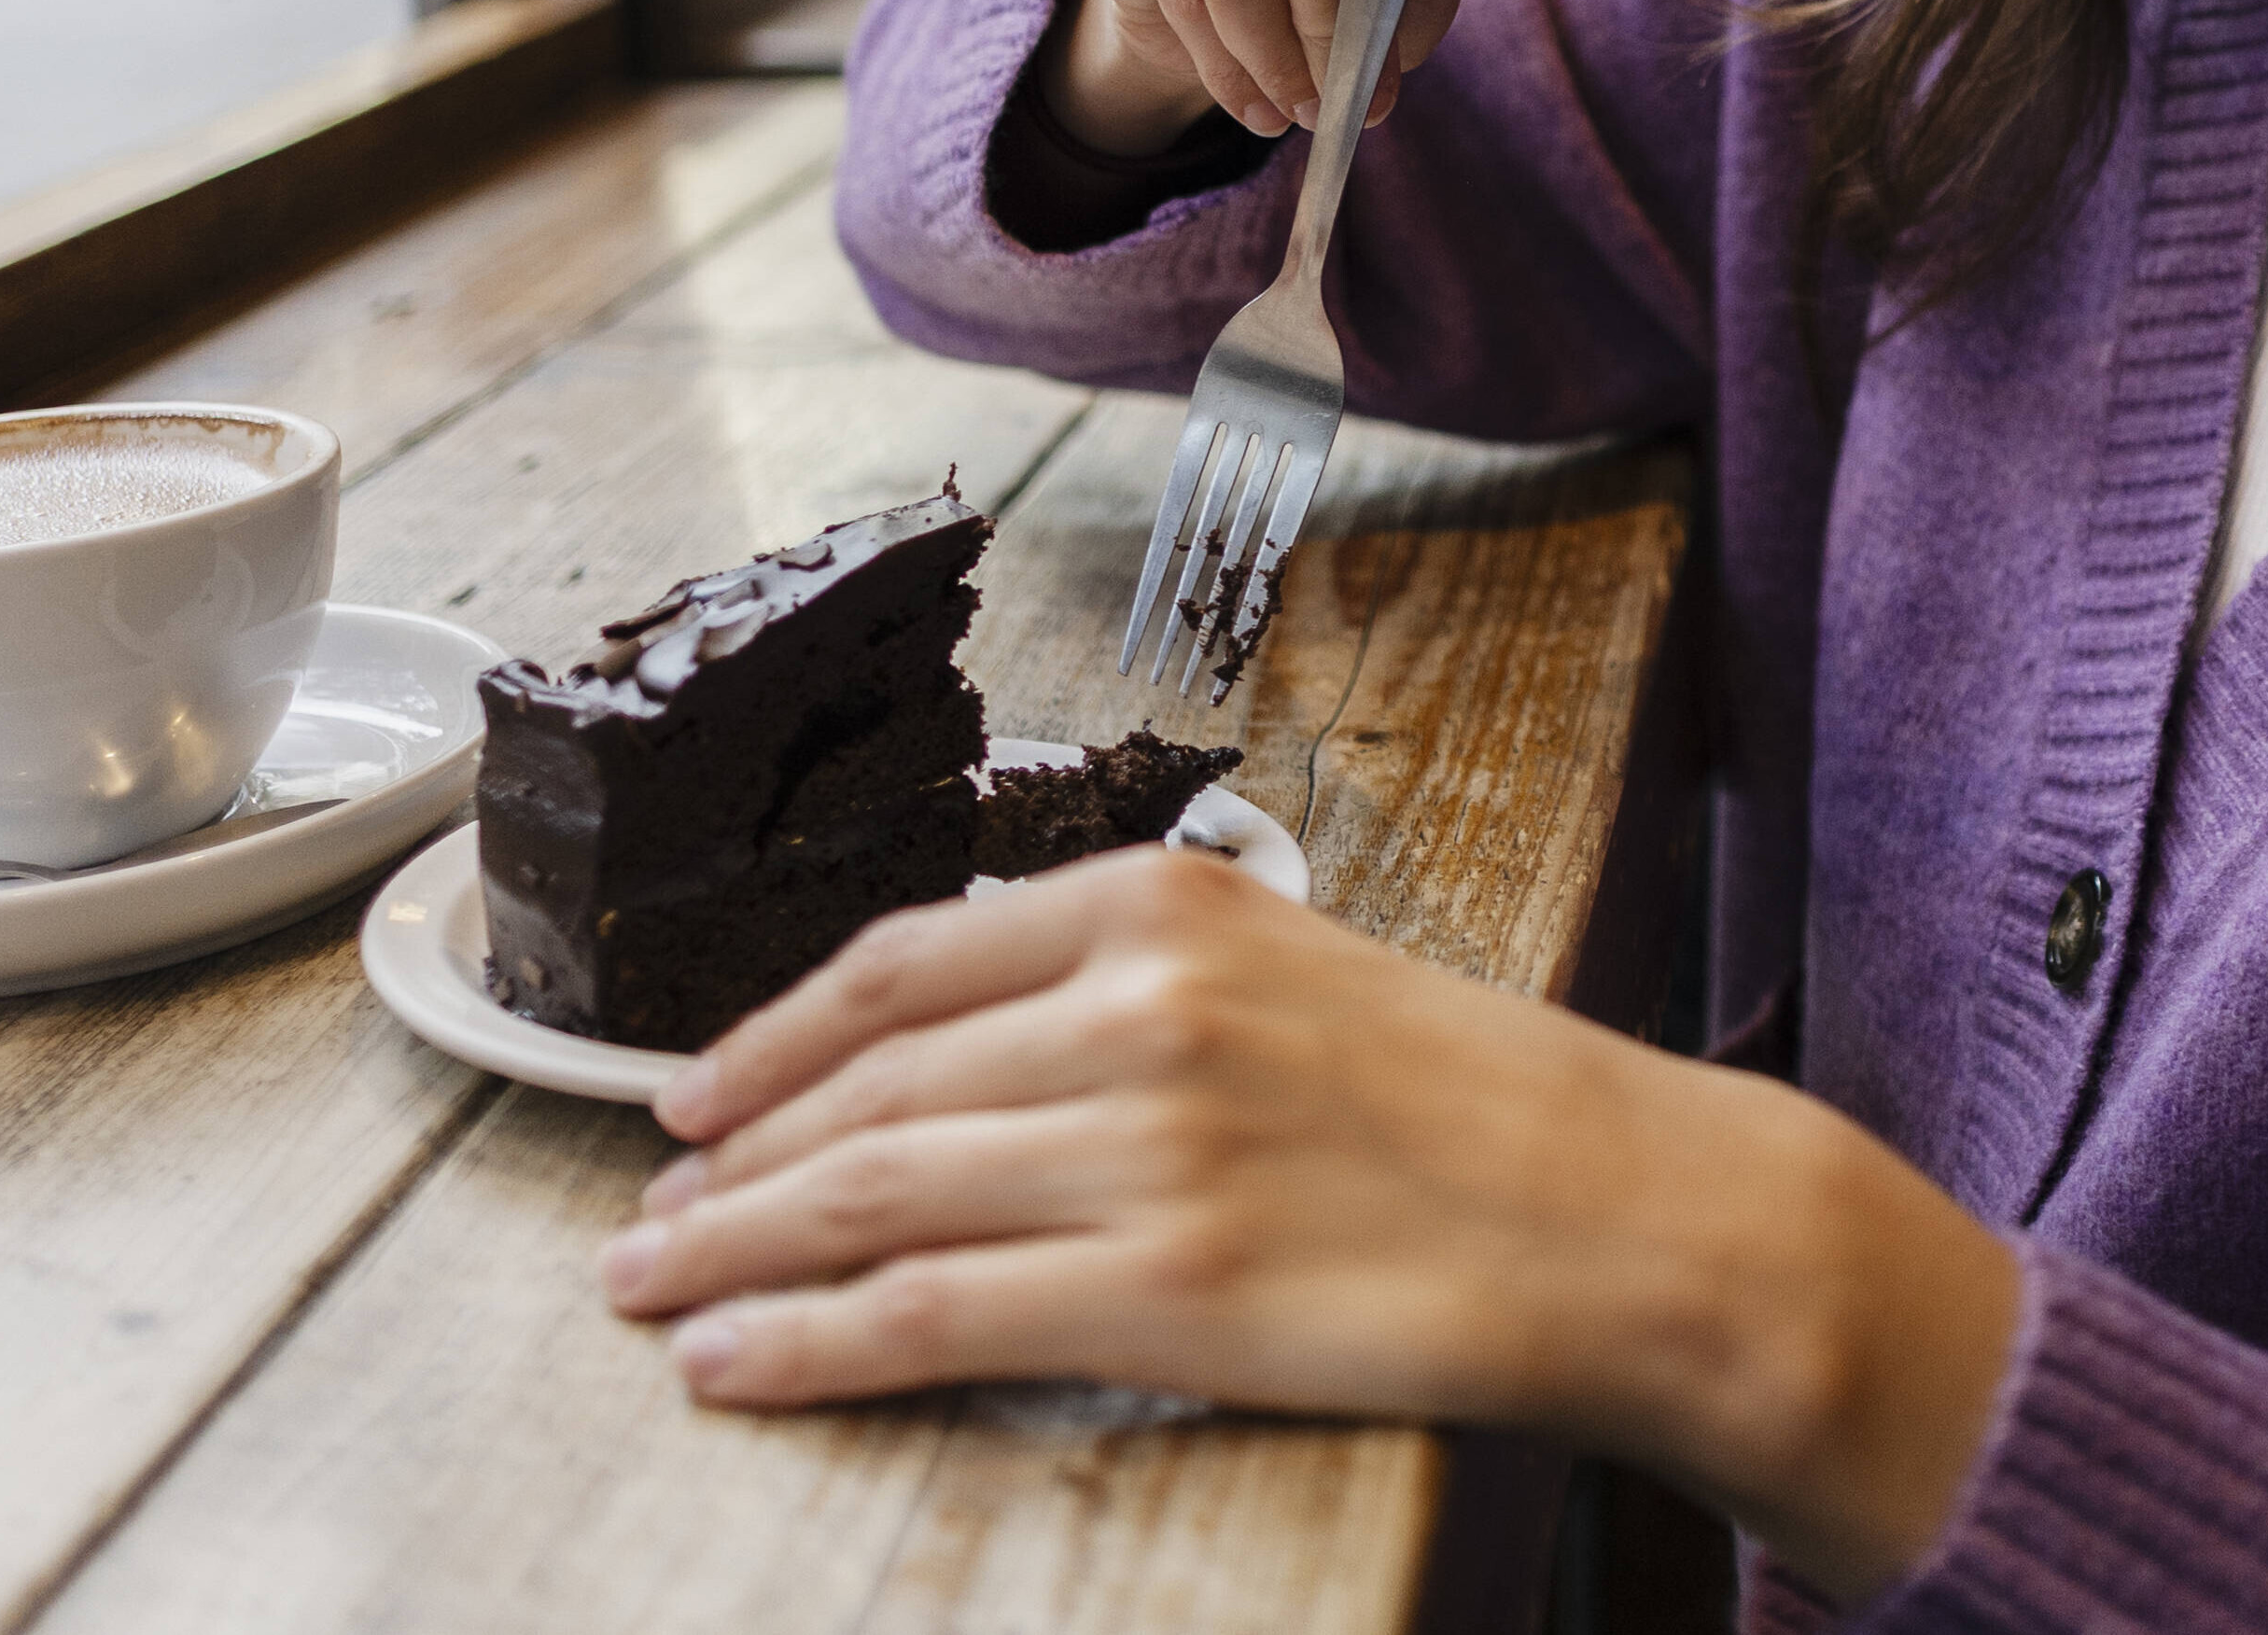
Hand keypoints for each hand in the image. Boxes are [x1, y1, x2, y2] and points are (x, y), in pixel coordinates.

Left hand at [598, 850, 2020, 1601]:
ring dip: (734, 1254)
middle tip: (646, 1217)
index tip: (692, 1095)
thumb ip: (1124, 988)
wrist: (1622, 1213)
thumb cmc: (1467, 1104)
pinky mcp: (1168, 1288)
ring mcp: (1149, 1147)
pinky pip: (928, 1312)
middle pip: (865, 1089)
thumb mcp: (1288, 971)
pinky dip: (807, 1342)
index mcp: (1161, 904)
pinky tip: (738, 1363)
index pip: (901, 962)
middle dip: (727, 1161)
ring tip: (656, 1293)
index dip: (771, 1036)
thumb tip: (950, 1059)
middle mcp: (1139, 1007)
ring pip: (869, 1198)